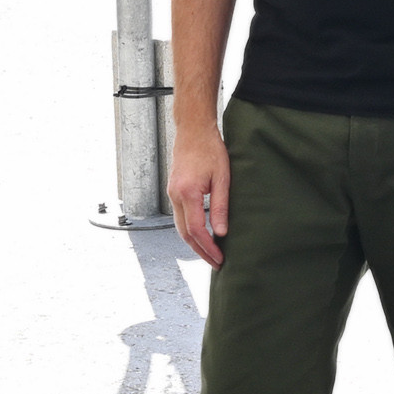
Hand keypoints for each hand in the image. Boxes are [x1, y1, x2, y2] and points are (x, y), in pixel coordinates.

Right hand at [170, 124, 230, 266]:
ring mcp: (172, 193)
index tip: (220, 259)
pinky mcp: (174, 191)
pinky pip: (180, 217)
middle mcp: (175, 196)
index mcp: (187, 193)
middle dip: (200, 251)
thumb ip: (220, 206)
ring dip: (194, 243)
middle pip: (184, 234)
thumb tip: (221, 233)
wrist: (192, 130)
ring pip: (180, 227)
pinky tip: (202, 235)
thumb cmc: (211, 149)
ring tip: (211, 254)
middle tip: (217, 264)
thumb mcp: (222, 178)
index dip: (208, 248)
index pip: (196, 230)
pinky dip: (190, 231)